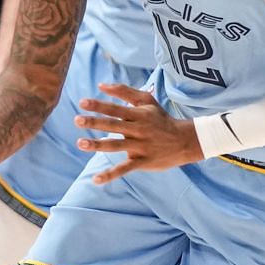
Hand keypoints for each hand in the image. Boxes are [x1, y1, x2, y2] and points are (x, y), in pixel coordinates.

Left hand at [75, 83, 202, 181]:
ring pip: (116, 145)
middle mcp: (139, 130)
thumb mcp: (147, 101)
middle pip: (114, 125)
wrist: (186, 141)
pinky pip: (125, 168)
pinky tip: (96, 180)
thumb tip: (101, 85)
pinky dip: (111, 175)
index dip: (100, 105)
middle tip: (77, 120)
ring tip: (80, 143)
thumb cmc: (162, 119)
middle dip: (95, 123)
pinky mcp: (142, 162)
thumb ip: (124, 92)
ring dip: (98, 145)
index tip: (83, 102)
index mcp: (139, 115)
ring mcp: (141, 147)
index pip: (116, 109)